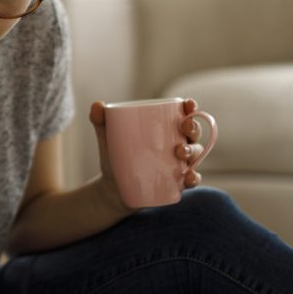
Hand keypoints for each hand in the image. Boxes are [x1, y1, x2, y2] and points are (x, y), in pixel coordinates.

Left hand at [89, 98, 206, 209]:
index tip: (189, 104)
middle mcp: (177, 144)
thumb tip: (97, 105)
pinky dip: (194, 178)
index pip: (182, 115)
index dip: (190, 108)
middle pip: (193, 133)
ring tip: (180, 152)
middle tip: (185, 127)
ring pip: (195, 154)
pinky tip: (189, 177)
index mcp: (165, 129)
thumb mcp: (107, 139)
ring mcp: (179, 164)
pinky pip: (191, 179)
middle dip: (194, 127)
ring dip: (193, 151)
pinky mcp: (176, 183)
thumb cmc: (115, 157)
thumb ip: (101, 122)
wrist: (111, 189)